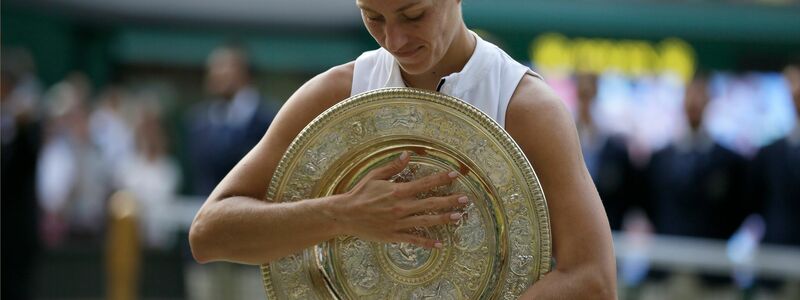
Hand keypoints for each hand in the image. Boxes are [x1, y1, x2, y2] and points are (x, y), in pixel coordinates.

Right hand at [330, 151, 468, 247]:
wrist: (345, 215)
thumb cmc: (360, 193)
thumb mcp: (375, 176)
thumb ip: (393, 167)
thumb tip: (407, 155)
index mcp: (398, 191)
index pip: (424, 184)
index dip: (441, 179)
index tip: (454, 174)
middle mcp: (401, 207)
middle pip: (430, 203)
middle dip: (449, 200)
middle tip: (465, 199)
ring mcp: (399, 223)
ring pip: (426, 221)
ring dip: (444, 219)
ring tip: (459, 217)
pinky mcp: (394, 235)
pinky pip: (413, 239)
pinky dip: (427, 242)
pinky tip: (439, 244)